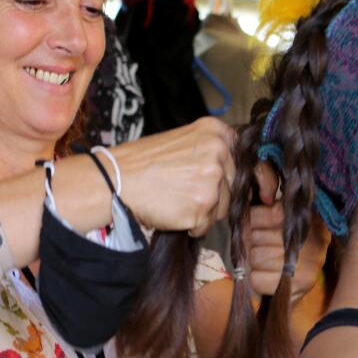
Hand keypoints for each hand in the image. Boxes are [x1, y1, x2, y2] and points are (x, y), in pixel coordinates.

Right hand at [111, 117, 234, 235]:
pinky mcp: (204, 205)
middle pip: (233, 185)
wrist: (116, 179)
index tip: (230, 186)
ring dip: (203, 211)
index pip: (241, 159)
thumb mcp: (182, 141)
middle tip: (184, 190)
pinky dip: (192, 225)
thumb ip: (208, 151)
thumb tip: (230, 172)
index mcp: (216, 132)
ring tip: (176, 200)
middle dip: (214, 194)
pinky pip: (207, 225)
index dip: (232, 176)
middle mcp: (220, 152)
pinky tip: (173, 211)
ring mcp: (213, 179)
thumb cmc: (142, 162)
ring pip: (223, 207)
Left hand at [246, 162, 330, 300]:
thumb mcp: (273, 208)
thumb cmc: (277, 241)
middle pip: (258, 235)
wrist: (293, 285)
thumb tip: (255, 169)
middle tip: (264, 245)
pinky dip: (257, 279)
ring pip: (256, 256)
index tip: (260, 225)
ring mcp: (312, 262)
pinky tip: (269, 276)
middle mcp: (316, 237)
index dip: (256, 220)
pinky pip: (258, 279)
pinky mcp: (303, 285)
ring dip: (254, 260)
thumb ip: (266, 183)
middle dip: (253, 241)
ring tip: (268, 260)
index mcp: (309, 214)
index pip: (269, 214)